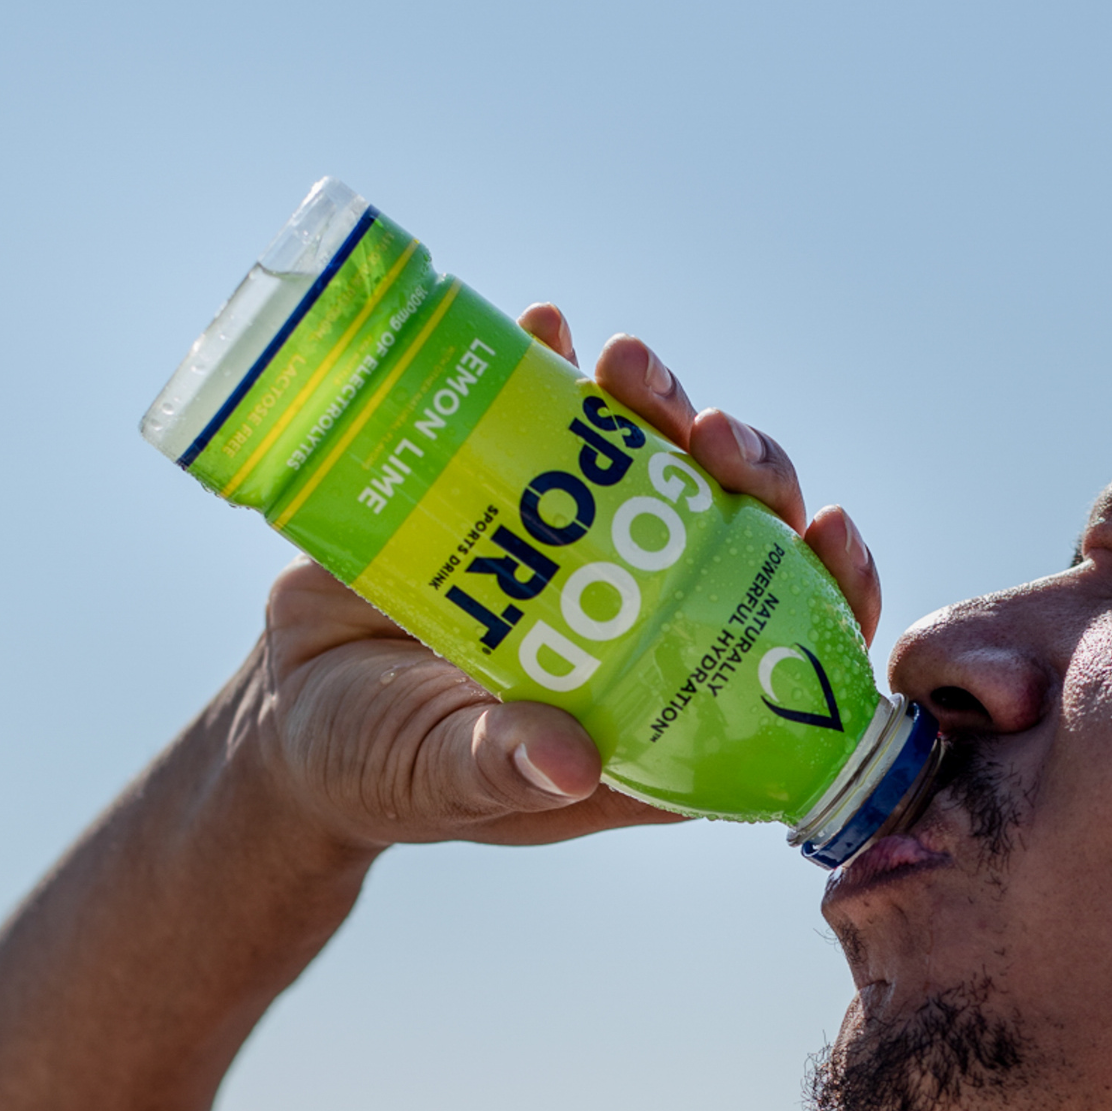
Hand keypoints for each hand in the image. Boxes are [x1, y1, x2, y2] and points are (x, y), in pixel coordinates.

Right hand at [247, 309, 883, 852]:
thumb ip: (499, 768)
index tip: (827, 529)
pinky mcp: (502, 487)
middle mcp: (634, 614)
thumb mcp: (440, 780)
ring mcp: (573, 544)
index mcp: (655, 699)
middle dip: (747, 472)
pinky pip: (549, 415)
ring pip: (655, 462)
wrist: (284, 714)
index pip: (779, 643)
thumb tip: (568, 761)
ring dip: (661, 405)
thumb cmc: (380, 772)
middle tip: (710, 434)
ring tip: (626, 365)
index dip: (826, 589)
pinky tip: (550, 330)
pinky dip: (555, 368)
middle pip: (733, 532)